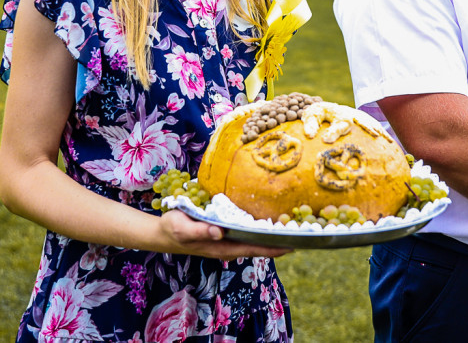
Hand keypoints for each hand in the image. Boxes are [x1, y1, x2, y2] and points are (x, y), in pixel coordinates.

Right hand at [157, 210, 292, 259]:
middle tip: (304, 228)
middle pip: (260, 245)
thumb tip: (219, 232)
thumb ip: (200, 231)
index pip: (255, 249)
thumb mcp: (182, 228)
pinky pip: (248, 232)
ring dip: (273, 233)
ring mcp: (228, 241)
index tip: (296, 242)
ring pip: (256, 239)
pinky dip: (261, 227)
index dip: (276, 247)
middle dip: (281, 239)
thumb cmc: (173, 229)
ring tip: (293, 222)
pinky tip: (271, 218)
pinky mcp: (226, 233)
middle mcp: (230, 246)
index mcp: (223, 247)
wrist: (163, 233)